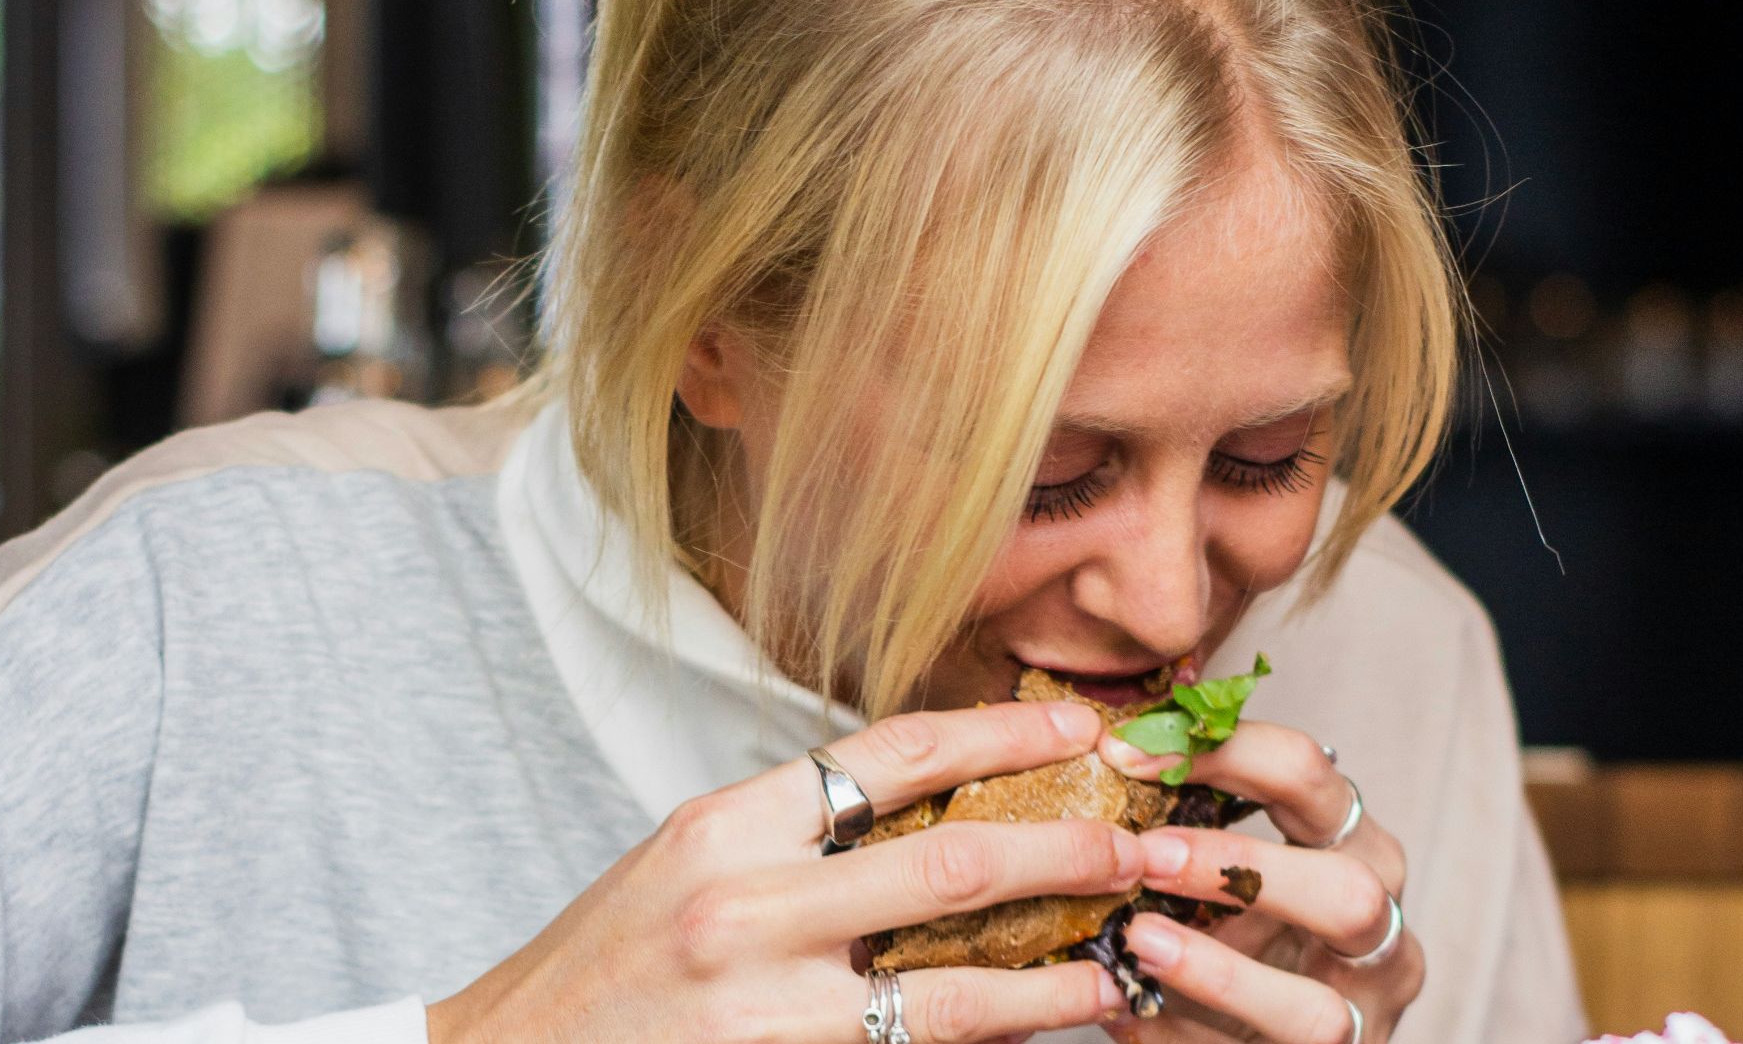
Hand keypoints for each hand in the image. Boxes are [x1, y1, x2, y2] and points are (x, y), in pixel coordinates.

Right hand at [427, 700, 1150, 1042]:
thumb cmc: (604, 966)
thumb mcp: (684, 864)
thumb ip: (792, 834)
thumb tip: (923, 807)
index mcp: (725, 823)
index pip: (889, 753)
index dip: (1001, 733)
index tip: (1078, 729)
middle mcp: (749, 905)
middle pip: (951, 859)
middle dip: (1067, 848)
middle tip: (1137, 843)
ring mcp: (769, 1005)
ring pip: (954, 981)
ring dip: (1056, 968)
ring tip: (1120, 958)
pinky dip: (992, 1035)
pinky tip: (1044, 1022)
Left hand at [1097, 722, 1424, 1043]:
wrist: (1252, 1029)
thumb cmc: (1229, 930)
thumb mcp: (1213, 871)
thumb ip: (1178, 825)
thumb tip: (1092, 758)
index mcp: (1350, 841)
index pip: (1303, 771)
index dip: (1217, 752)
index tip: (1121, 752)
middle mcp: (1379, 922)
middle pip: (1348, 888)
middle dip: (1242, 870)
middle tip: (1146, 856)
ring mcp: (1365, 1009)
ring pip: (1318, 1006)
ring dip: (1218, 974)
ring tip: (1138, 942)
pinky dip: (1195, 1031)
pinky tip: (1133, 1008)